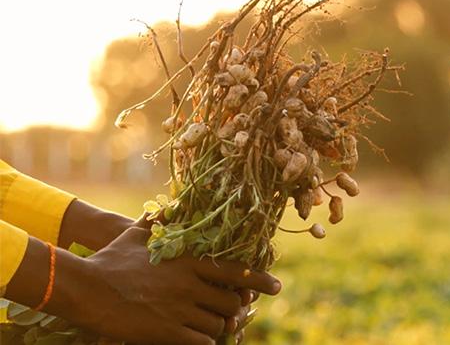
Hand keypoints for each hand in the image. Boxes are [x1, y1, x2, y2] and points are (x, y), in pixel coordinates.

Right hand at [63, 227, 280, 344]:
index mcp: (188, 260)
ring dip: (219, 326)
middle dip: (236, 308)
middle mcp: (189, 284)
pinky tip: (200, 338)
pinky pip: (202, 341)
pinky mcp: (167, 332)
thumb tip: (166, 206)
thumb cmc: (110, 258)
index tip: (277, 286)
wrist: (85, 288)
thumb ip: (158, 221)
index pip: (236, 270)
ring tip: (215, 325)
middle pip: (232, 301)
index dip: (260, 279)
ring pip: (218, 323)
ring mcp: (179, 309)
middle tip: (235, 312)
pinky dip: (205, 341)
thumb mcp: (137, 234)